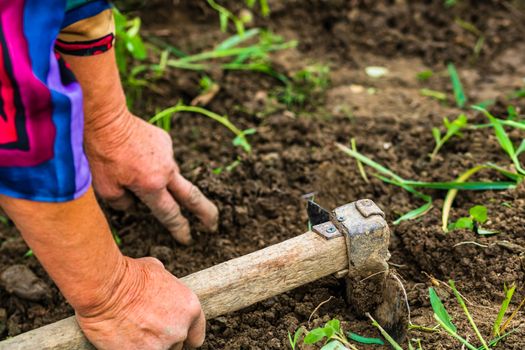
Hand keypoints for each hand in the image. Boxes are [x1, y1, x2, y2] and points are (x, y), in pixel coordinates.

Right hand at [77, 256, 204, 349]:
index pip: (196, 335)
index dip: (185, 335)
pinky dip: (131, 349)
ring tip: (132, 330)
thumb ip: (167, 286)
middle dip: (163, 338)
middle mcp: (180, 330)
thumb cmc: (129, 275)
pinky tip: (122, 338)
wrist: (106, 289)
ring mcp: (161, 346)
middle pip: (176, 345)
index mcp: (190, 308)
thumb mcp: (158, 270)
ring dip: (147, 345)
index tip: (176, 335)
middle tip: (146, 327)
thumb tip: (163, 286)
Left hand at [85, 113, 218, 244]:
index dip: (180, 229)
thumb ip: (124, 203)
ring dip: (163, 181)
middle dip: (205, 213)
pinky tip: (135, 156)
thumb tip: (134, 205)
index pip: (171, 214)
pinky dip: (153, 163)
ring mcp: (168, 154)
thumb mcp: (105, 188)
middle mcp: (166, 171)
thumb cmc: (101, 154)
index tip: (187, 239)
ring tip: (137, 173)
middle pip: (192, 196)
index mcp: (152, 185)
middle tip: (212, 225)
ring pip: (172, 176)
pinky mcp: (165, 141)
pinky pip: (163, 158)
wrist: (106, 118)